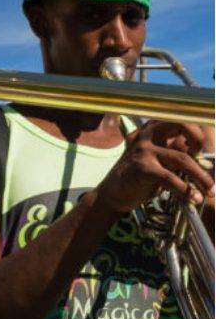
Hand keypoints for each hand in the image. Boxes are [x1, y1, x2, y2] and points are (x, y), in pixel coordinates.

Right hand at [95, 121, 214, 212]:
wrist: (113, 193)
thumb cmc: (141, 176)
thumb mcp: (159, 158)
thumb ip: (177, 151)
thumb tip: (209, 159)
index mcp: (154, 128)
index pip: (184, 119)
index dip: (201, 132)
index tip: (208, 153)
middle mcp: (149, 134)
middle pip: (183, 124)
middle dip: (202, 141)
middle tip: (211, 164)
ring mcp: (144, 150)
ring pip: (183, 159)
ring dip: (201, 177)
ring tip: (210, 191)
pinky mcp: (142, 168)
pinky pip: (170, 178)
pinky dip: (185, 190)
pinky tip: (192, 199)